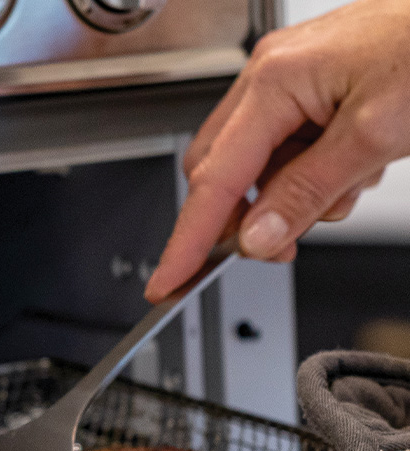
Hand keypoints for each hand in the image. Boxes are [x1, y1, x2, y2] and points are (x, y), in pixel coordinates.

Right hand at [145, 0, 409, 302]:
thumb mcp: (375, 135)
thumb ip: (308, 190)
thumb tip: (257, 236)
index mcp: (274, 81)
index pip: (215, 180)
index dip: (189, 239)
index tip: (170, 279)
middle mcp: (270, 75)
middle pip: (223, 171)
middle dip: (246, 217)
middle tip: (279, 249)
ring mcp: (288, 78)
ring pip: (259, 163)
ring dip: (291, 193)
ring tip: (347, 189)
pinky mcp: (310, 85)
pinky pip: (287, 146)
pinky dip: (312, 171)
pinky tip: (352, 167)